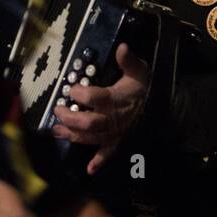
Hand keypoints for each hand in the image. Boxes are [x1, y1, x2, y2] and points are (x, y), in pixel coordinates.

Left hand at [51, 43, 149, 174]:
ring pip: (91, 137)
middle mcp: (113, 118)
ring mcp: (114, 132)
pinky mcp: (117, 141)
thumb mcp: (138, 70)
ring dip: (73, 136)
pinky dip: (99, 162)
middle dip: (70, 118)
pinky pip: (108, 153)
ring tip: (56, 131)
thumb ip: (128, 60)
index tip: (70, 88)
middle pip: (88, 122)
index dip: (80, 93)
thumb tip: (121, 46)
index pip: (94, 97)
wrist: (159, 106)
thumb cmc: (144, 87)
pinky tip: (89, 170)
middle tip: (57, 110)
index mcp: (116, 99)